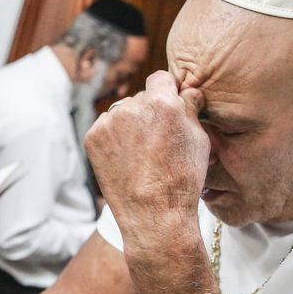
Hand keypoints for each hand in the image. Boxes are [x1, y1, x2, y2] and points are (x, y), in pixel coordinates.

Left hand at [84, 70, 208, 233]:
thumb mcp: (200, 140)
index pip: (161, 78)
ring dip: (131, 124)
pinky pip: (106, 128)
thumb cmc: (182, 179)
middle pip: (142, 97)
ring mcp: (108, 121)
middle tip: (158, 139)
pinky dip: (114, 138)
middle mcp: (131, 106)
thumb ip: (190, 108)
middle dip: (150, 111)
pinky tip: (127, 159)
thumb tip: (187, 91)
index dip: (167, 91)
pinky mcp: (92, 137)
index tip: (170, 104)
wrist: (153, 214)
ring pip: (122, 112)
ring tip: (143, 153)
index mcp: (162, 102)